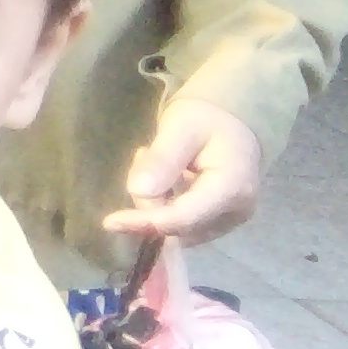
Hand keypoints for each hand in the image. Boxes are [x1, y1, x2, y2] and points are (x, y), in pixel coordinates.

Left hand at [105, 97, 263, 244]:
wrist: (230, 123)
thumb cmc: (206, 119)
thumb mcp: (180, 127)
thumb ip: (162, 159)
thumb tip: (139, 192)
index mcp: (233, 186)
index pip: (185, 217)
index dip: (147, 222)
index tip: (111, 222)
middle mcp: (236, 211)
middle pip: (177, 226)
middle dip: (147, 201)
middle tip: (144, 156)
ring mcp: (228, 220)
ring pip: (175, 228)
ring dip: (153, 201)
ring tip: (154, 160)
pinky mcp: (217, 223)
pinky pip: (179, 225)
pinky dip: (162, 206)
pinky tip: (163, 177)